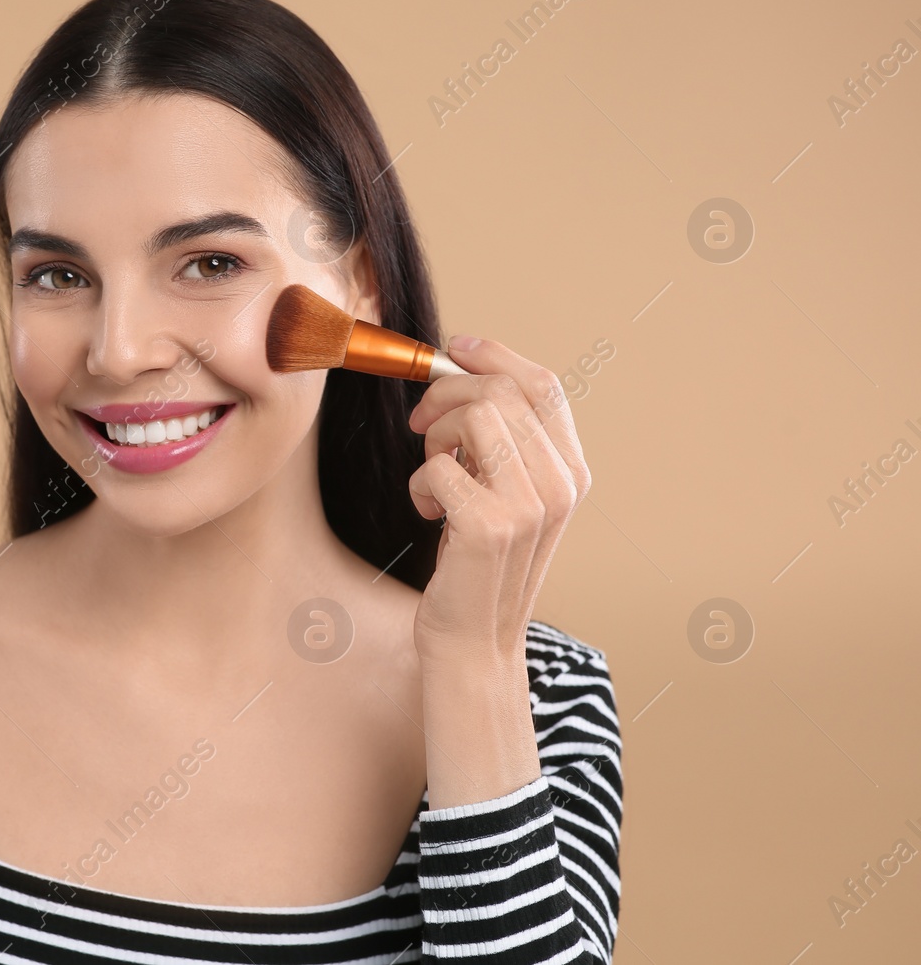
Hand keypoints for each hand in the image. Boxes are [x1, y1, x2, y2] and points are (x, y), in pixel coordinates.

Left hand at [405, 335, 591, 664]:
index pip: (543, 386)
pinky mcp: (490, 527)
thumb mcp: (501, 493)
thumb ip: (500, 439)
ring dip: (434, 438)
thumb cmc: (475, 562)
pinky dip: (419, 483)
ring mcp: (531, 507)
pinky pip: (438, 466)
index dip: (494, 357)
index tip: (453, 348)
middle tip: (420, 427)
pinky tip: (429, 514)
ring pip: (474, 417)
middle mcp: (562, 485)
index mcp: (572, 472)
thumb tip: (461, 364)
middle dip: (446, 396)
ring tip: (433, 477)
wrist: (474, 642)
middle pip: (502, 392)